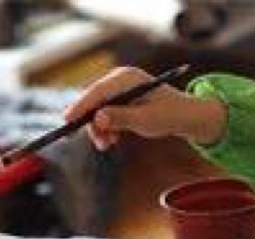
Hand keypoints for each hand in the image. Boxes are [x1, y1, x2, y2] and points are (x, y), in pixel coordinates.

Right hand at [64, 66, 226, 150]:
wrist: (187, 116)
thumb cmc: (170, 116)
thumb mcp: (146, 121)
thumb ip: (121, 118)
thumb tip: (98, 118)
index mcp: (127, 78)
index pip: (97, 92)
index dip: (81, 107)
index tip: (68, 121)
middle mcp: (120, 78)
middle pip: (94, 99)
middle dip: (92, 122)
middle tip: (98, 143)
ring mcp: (120, 87)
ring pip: (98, 108)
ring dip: (100, 128)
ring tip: (108, 144)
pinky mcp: (121, 98)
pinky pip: (106, 111)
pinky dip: (107, 126)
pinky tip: (112, 139)